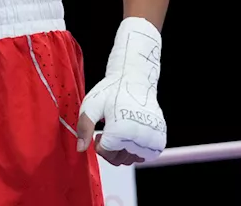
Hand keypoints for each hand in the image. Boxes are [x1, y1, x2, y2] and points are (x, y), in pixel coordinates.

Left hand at [76, 17, 166, 165]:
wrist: (135, 80)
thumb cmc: (111, 92)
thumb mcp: (91, 106)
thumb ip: (84, 128)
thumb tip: (80, 149)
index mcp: (121, 131)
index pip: (105, 153)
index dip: (98, 143)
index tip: (100, 131)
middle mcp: (139, 138)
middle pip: (118, 160)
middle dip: (109, 149)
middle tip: (108, 131)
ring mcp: (152, 140)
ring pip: (131, 159)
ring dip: (122, 151)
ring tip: (120, 131)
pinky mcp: (160, 140)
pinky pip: (145, 156)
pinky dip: (136, 150)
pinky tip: (130, 135)